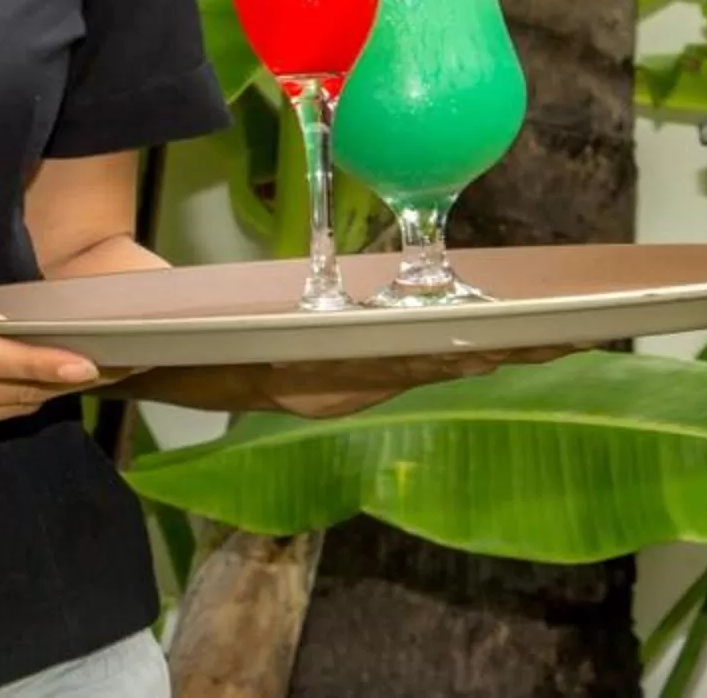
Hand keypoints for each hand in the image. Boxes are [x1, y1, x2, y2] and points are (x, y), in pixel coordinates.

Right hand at [126, 345, 580, 419]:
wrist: (129, 350)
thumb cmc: (155, 320)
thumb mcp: (170, 325)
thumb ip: (199, 328)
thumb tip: (234, 319)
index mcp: (286, 374)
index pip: (384, 365)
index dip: (449, 350)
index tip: (506, 336)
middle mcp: (319, 389)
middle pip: (426, 370)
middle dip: (501, 352)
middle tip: (577, 330)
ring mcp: (334, 385)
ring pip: (430, 370)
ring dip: (496, 354)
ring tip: (567, 331)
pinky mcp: (343, 373)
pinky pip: (415, 363)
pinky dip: (466, 351)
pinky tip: (511, 336)